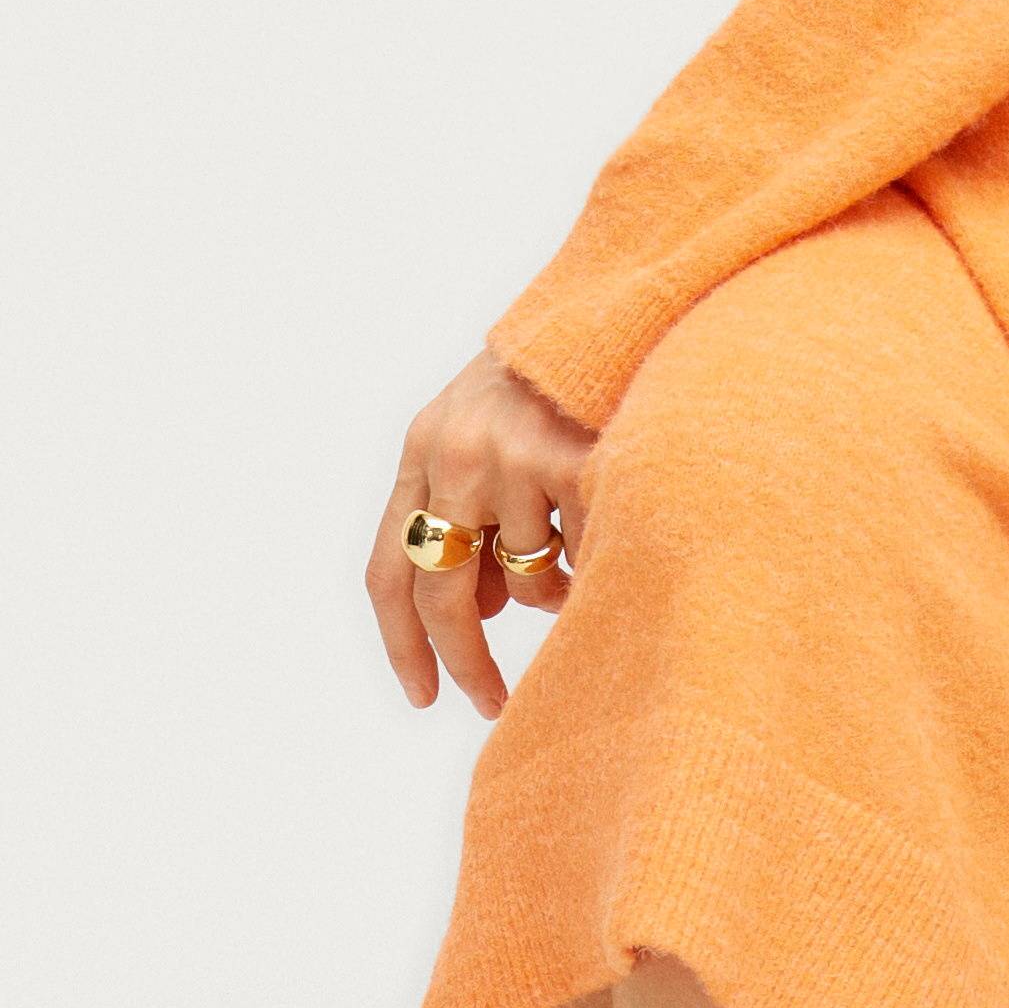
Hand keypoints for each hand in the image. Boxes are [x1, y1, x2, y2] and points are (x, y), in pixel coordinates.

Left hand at [368, 353, 596, 718]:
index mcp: (423, 449)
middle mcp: (454, 453)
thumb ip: (469, 510)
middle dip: (465, 659)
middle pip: (440, 592)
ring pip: (524, 579)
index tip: (422, 694)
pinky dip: (596, 553)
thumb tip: (478, 606)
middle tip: (489, 702)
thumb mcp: (488, 436)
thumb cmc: (559, 382)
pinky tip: (607, 515)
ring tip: (579, 555)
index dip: (400, 642)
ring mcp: (510, 456)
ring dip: (552, 588)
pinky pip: (581, 554)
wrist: (621, 305)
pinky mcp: (569, 459)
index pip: (387, 567)